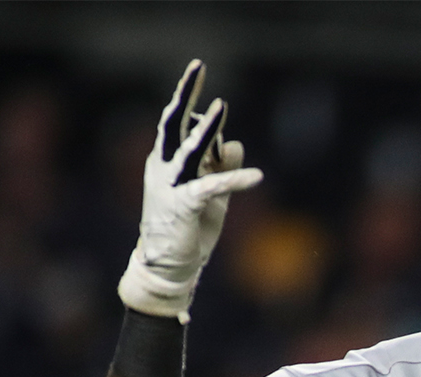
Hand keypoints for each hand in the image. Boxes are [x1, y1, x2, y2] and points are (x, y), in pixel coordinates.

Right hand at [118, 59, 263, 320]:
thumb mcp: (212, 195)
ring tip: (223, 105)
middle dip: (186, 92)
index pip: (179, 125)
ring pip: (189, 148)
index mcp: (166, 162)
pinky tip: (257, 176)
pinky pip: (211, 188)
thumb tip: (237, 144)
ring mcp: (171, 186)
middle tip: (197, 65)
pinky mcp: (184, 206)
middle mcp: (163, 168)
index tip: (206, 84)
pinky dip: (234, 180)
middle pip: (173, 121)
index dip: (196, 107)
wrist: (169, 267)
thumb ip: (223, 168)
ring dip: (208, 127)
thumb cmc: (188, 229)